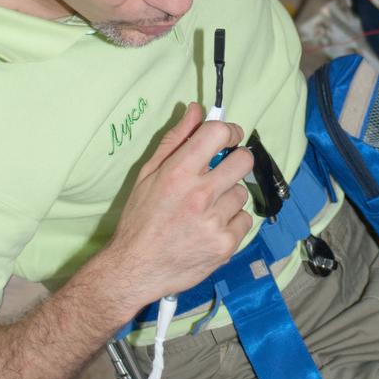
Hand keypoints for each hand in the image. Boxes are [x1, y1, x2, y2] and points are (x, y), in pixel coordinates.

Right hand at [102, 104, 253, 311]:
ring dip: (228, 198)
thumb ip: (175, 139)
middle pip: (243, 161)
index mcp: (178, 172)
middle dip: (236, 161)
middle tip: (222, 172)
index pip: (219, 134)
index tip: (228, 138)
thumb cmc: (140, 219)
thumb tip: (196, 110)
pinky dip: (231, 223)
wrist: (135, 268)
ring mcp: (215, 221)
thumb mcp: (148, 174)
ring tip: (206, 210)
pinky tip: (210, 229)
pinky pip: (244, 220)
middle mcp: (199, 194)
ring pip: (242, 193)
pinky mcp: (225, 245)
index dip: (230, 131)